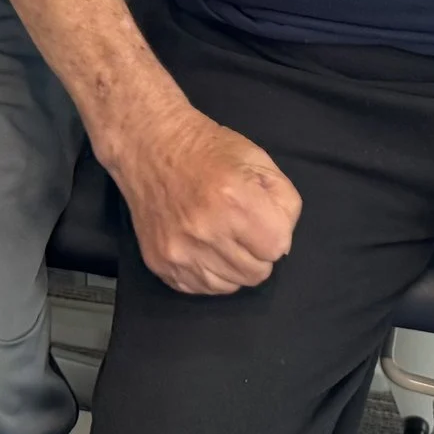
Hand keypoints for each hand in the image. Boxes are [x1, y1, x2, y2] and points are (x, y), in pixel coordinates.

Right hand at [105, 105, 301, 294]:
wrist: (150, 145)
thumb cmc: (208, 149)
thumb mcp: (260, 160)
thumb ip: (284, 204)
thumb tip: (281, 245)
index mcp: (234, 200)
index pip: (277, 248)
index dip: (275, 232)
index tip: (261, 217)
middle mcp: (205, 231)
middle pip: (256, 273)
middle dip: (256, 252)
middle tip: (242, 227)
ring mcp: (179, 251)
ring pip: (231, 285)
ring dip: (233, 265)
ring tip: (221, 235)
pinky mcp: (161, 264)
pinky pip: (202, 288)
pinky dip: (209, 272)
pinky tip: (202, 246)